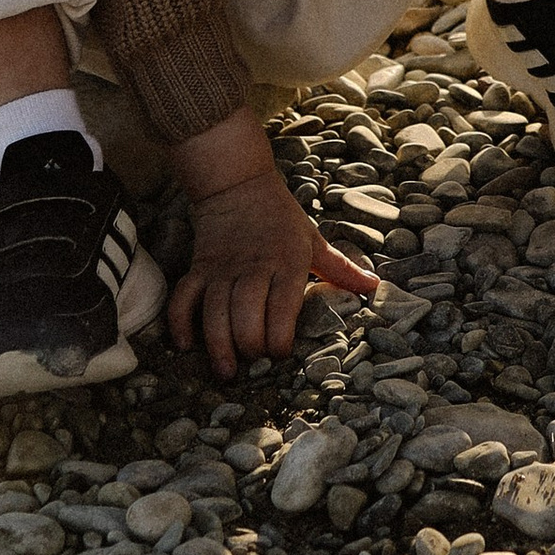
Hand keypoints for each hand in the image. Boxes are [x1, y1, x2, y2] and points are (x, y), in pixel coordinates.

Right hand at [168, 111, 375, 371]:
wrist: (238, 183)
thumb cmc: (281, 218)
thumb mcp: (313, 239)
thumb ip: (340, 268)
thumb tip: (374, 287)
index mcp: (286, 260)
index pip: (283, 305)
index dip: (280, 337)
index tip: (282, 355)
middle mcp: (253, 266)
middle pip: (246, 313)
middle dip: (250, 346)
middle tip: (254, 364)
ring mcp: (222, 268)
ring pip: (214, 311)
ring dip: (218, 345)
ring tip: (226, 371)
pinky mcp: (198, 268)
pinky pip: (183, 297)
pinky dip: (180, 322)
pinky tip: (185, 346)